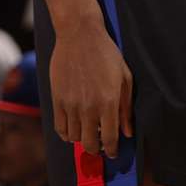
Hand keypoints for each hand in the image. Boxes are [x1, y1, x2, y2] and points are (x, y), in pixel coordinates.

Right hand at [49, 16, 130, 157]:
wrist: (79, 34)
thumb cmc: (106, 53)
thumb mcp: (124, 78)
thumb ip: (126, 108)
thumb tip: (128, 132)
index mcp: (108, 102)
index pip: (110, 139)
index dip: (112, 150)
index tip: (112, 152)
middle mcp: (88, 107)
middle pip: (90, 144)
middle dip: (97, 149)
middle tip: (100, 144)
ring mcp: (71, 104)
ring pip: (74, 138)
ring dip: (81, 139)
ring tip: (87, 131)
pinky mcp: (57, 98)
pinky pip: (59, 127)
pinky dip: (66, 133)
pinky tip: (73, 128)